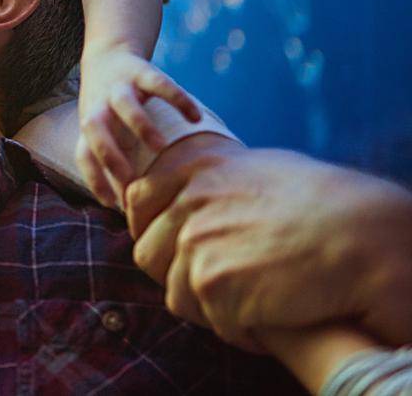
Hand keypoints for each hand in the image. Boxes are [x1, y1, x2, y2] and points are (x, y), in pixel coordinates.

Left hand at [75, 48, 199, 207]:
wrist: (108, 55)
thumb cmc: (109, 108)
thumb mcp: (104, 132)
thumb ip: (116, 161)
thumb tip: (134, 208)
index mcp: (90, 126)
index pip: (84, 154)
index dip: (94, 178)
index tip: (112, 203)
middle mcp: (99, 106)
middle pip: (94, 127)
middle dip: (110, 153)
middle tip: (132, 180)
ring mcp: (119, 86)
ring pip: (123, 103)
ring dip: (139, 125)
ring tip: (161, 146)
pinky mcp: (140, 69)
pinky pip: (159, 82)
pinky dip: (177, 99)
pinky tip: (195, 118)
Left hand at [126, 139, 411, 348]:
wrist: (361, 236)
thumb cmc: (330, 205)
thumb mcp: (263, 171)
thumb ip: (219, 181)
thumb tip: (196, 190)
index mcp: (198, 172)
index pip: (140, 201)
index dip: (150, 229)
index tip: (172, 249)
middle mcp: (188, 204)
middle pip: (149, 255)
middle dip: (177, 274)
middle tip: (221, 288)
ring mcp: (195, 244)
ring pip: (178, 295)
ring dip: (211, 308)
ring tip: (256, 306)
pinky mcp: (211, 284)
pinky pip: (213, 323)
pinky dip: (242, 330)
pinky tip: (273, 320)